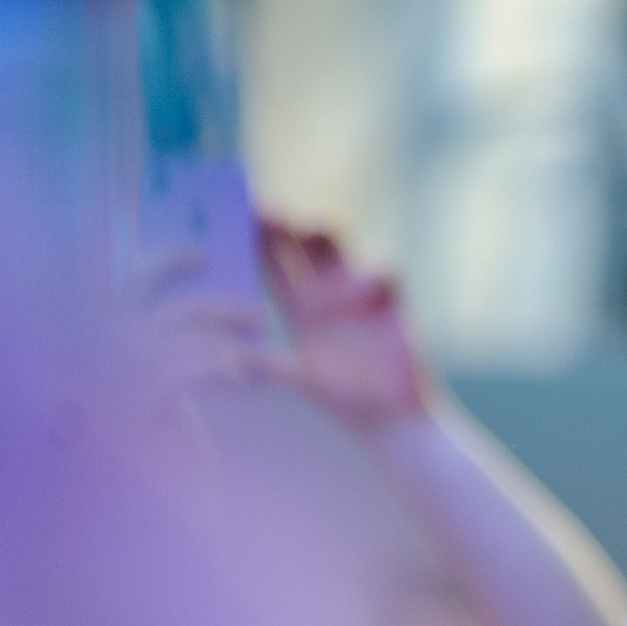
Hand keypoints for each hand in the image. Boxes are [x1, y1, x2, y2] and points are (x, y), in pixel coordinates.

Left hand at [256, 219, 430, 437]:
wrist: (394, 414)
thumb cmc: (347, 399)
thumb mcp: (303, 380)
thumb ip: (275, 365)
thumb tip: (237, 359)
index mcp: (299, 304)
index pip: (272, 257)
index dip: (254, 235)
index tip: (232, 217)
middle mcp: (326, 289)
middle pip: (300, 238)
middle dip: (281, 221)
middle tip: (260, 211)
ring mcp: (359, 290)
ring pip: (338, 243)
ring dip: (318, 232)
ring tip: (301, 229)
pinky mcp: (393, 299)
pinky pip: (385, 270)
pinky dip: (370, 274)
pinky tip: (358, 294)